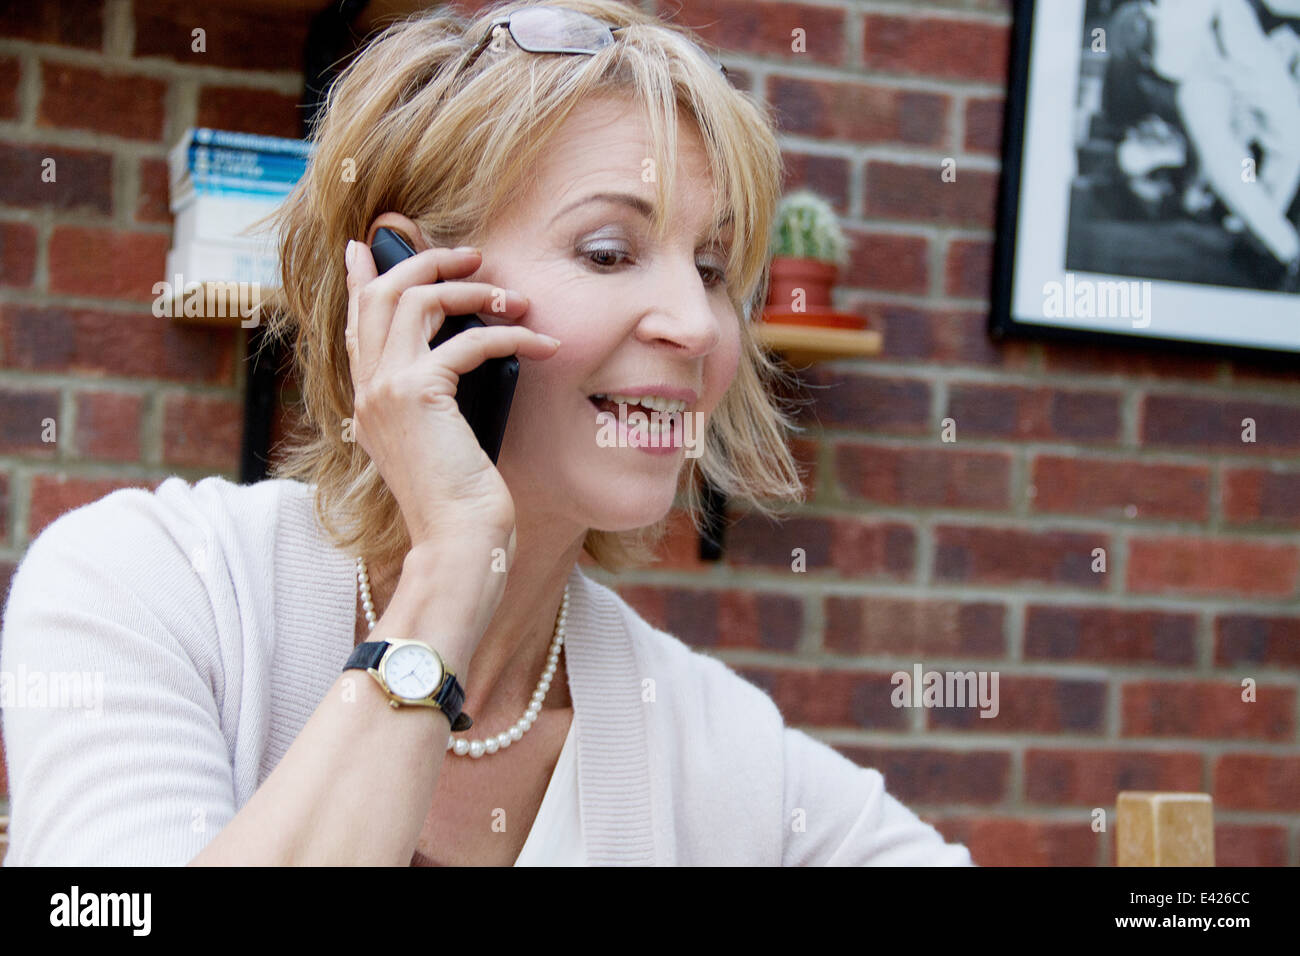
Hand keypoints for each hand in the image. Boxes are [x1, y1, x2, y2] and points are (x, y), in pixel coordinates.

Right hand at [343, 238, 559, 550]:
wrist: (459, 540)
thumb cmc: (462, 500)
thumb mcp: (441, 441)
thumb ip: (434, 400)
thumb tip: (458, 362)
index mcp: (369, 399)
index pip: (357, 322)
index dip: (363, 278)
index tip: (366, 245)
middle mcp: (369, 389)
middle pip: (380, 294)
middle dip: (426, 263)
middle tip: (472, 259)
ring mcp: (387, 390)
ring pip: (416, 300)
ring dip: (473, 290)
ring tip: (516, 299)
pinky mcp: (418, 394)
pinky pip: (468, 340)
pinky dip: (511, 335)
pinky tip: (544, 343)